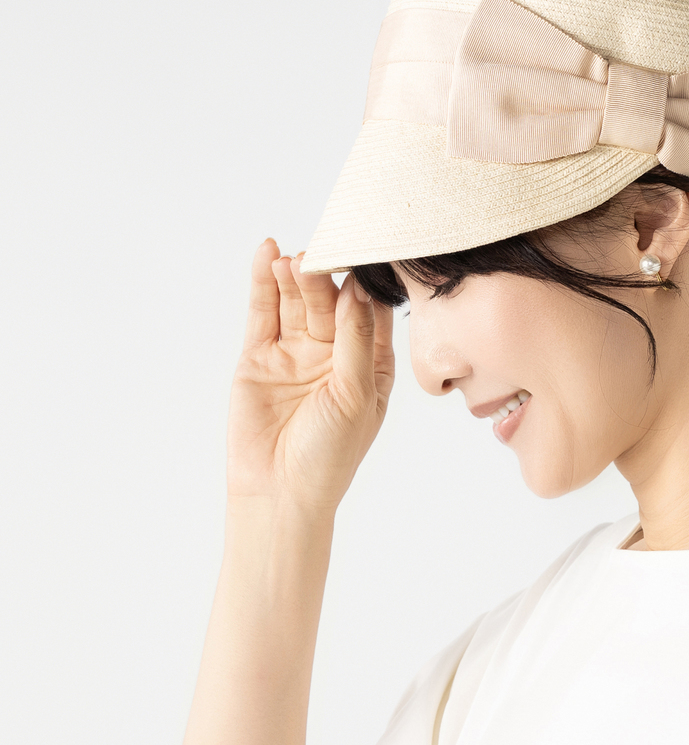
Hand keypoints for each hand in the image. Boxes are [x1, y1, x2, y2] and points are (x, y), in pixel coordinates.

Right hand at [225, 239, 395, 512]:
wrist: (279, 492)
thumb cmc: (330, 454)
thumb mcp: (356, 394)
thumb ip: (357, 341)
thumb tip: (357, 290)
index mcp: (371, 366)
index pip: (373, 314)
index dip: (368, 285)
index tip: (367, 253)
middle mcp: (335, 355)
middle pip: (332, 303)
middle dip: (326, 280)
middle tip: (319, 259)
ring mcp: (296, 353)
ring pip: (297, 303)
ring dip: (296, 278)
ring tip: (294, 258)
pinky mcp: (259, 356)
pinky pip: (264, 313)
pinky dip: (264, 283)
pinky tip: (267, 253)